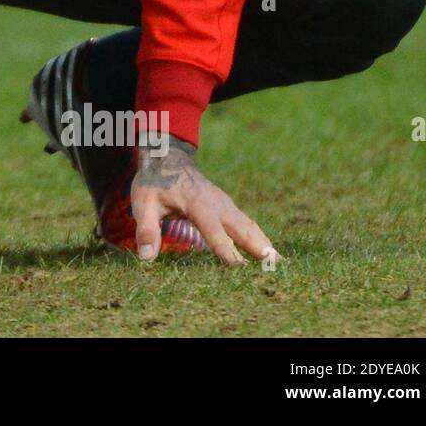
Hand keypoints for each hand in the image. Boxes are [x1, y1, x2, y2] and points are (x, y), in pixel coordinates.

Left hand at [132, 135, 281, 266]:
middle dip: (258, 246)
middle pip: (241, 227)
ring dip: (265, 243)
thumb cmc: (154, 182)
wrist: (168, 157)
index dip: (225, 249)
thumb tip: (146, 258)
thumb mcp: (143, 203)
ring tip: (282, 264)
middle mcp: (217, 204)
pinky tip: (269, 254)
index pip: (213, 230)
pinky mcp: (229, 207)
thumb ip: (147, 230)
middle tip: (276, 266)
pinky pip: (247, 224)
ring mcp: (226, 204)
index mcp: (197, 203)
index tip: (239, 268)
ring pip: (249, 226)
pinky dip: (260, 238)